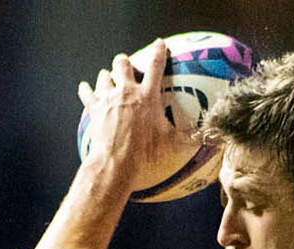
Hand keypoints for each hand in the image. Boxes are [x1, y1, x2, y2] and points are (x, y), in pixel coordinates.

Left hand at [77, 41, 198, 193]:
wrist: (117, 160)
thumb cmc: (146, 152)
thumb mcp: (170, 144)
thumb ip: (187, 139)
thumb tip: (207, 142)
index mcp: (148, 95)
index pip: (155, 66)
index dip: (158, 52)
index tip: (159, 44)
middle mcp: (127, 90)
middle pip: (122, 63)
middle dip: (124, 63)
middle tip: (126, 68)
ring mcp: (108, 97)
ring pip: (104, 75)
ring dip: (107, 77)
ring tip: (109, 82)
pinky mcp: (94, 107)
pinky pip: (87, 91)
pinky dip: (87, 90)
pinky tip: (87, 89)